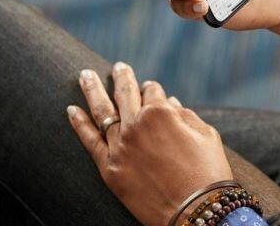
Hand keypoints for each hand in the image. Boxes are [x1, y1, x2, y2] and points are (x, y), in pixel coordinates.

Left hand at [67, 62, 232, 225]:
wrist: (196, 212)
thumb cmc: (208, 172)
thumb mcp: (206, 135)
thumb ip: (184, 115)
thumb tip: (171, 103)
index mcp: (161, 111)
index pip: (153, 92)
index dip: (154, 90)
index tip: (153, 90)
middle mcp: (136, 124)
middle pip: (125, 94)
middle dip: (121, 78)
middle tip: (117, 67)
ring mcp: (120, 146)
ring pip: (102, 112)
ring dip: (92, 91)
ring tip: (84, 75)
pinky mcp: (110, 169)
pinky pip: (90, 141)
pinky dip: (79, 124)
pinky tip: (71, 110)